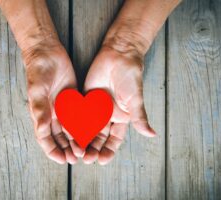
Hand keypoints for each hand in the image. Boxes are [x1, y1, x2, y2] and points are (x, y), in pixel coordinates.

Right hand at [24, 40, 82, 163]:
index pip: (45, 138)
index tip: (62, 160)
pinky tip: (92, 132)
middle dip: (67, 149)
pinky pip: (80, 116)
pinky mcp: (74, 99)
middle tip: (78, 157)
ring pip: (70, 129)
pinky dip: (84, 126)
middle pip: (59, 138)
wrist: (47, 52)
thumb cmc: (38, 71)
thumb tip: (41, 131)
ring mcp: (64, 107)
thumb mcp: (37, 90)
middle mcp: (52, 114)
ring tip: (85, 150)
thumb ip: (40, 110)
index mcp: (41, 114)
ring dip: (77, 141)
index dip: (52, 151)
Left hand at [83, 40, 155, 164]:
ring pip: (87, 129)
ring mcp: (95, 108)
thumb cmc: (130, 76)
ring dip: (82, 140)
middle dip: (93, 149)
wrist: (118, 55)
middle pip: (99, 137)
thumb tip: (152, 134)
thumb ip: (139, 117)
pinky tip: (68, 134)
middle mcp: (107, 116)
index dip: (109, 150)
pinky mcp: (85, 99)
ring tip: (77, 151)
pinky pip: (78, 114)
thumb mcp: (135, 98)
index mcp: (120, 118)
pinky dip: (74, 124)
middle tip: (87, 159)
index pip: (114, 139)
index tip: (102, 160)